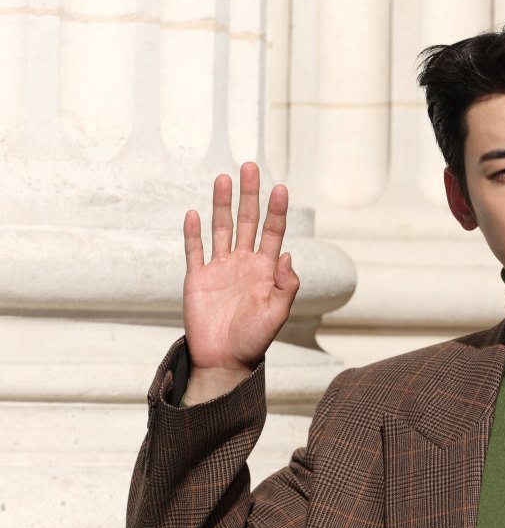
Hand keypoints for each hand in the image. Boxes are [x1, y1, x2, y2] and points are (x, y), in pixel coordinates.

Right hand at [181, 162, 299, 404]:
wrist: (225, 360)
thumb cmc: (255, 339)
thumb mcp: (277, 313)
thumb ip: (286, 285)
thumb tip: (288, 254)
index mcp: (266, 269)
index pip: (273, 232)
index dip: (276, 210)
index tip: (280, 188)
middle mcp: (244, 263)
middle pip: (247, 221)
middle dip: (249, 195)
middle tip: (250, 167)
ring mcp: (220, 268)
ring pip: (221, 228)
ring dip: (222, 204)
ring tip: (224, 178)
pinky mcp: (198, 278)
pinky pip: (194, 250)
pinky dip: (193, 232)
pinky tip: (194, 212)